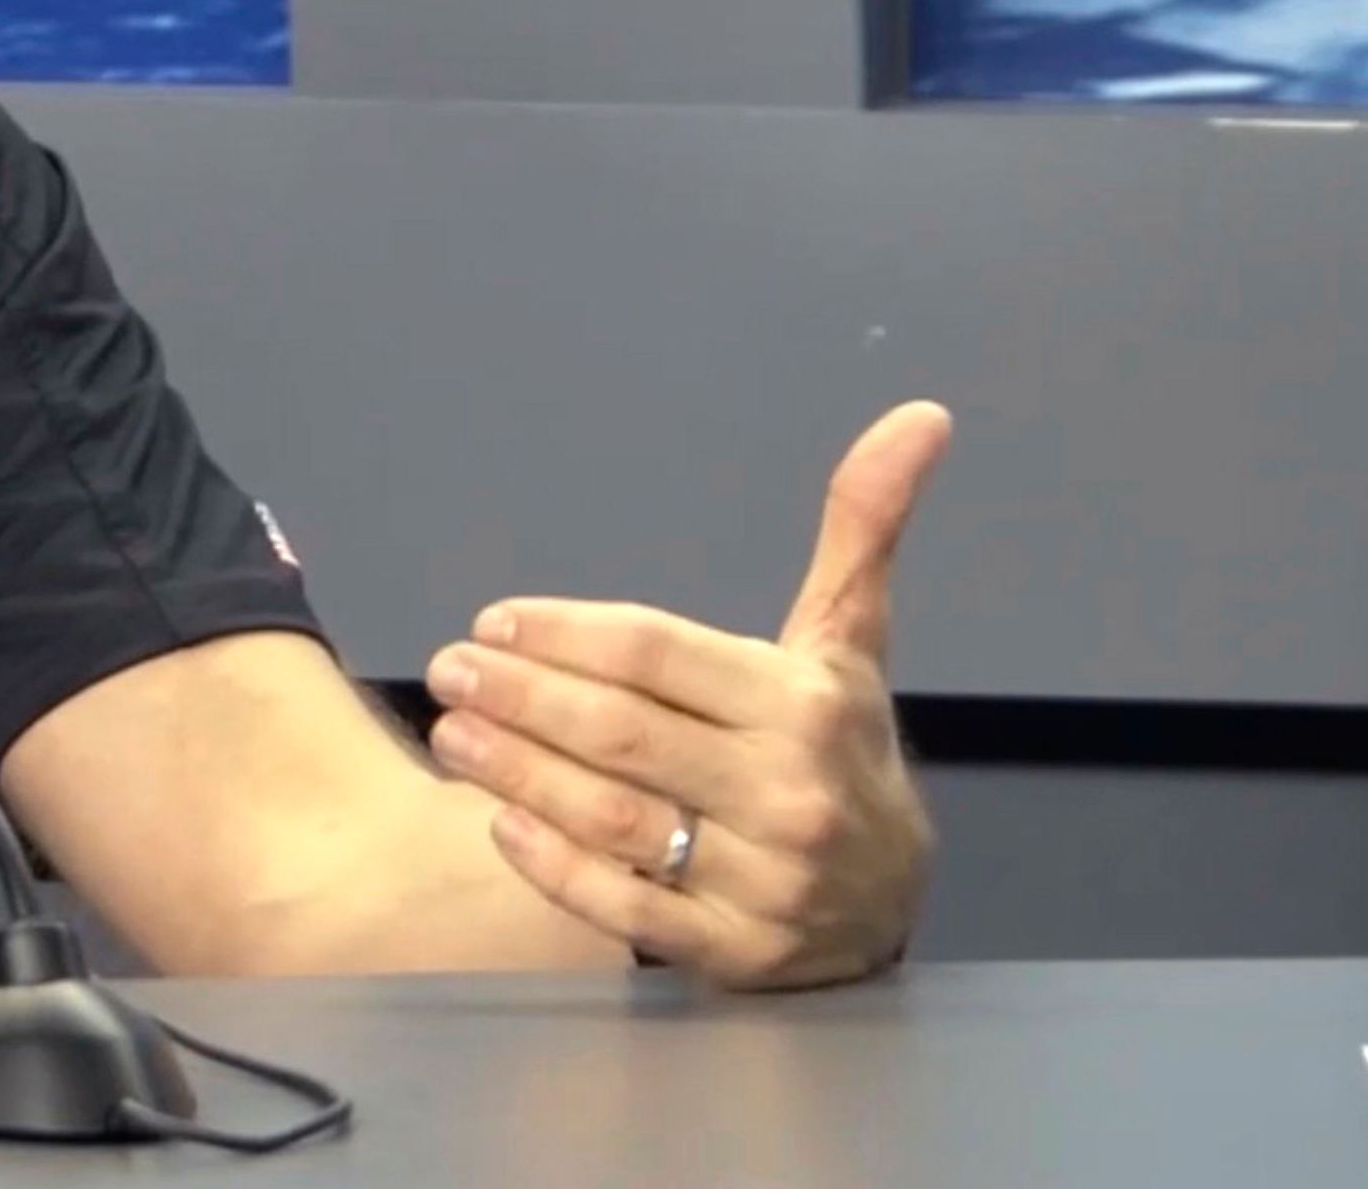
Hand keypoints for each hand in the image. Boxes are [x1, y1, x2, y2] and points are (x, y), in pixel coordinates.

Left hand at [422, 402, 950, 987]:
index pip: (653, 652)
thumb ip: (861, 528)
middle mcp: (787, 791)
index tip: (493, 621)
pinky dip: (552, 864)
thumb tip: (920, 415)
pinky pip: (625, 905)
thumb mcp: (849, 640)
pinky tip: (499, 821)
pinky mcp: (734, 952)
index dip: (562, 632)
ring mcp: (763, 880)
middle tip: (448, 669)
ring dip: (515, 772)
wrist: (890, 902)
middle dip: (520, 696)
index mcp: (804, 704)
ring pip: (611, 816)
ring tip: (451, 733)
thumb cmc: (839, 748)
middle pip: (619, 732)